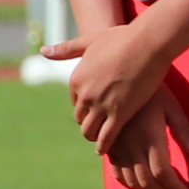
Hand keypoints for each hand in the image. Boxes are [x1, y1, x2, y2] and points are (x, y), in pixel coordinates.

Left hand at [54, 21, 172, 152]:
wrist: (147, 43)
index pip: (75, 101)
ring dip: (93, 137)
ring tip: (99, 141)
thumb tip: (42, 50)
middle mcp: (85, 94)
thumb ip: (66, 49)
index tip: (92, 110)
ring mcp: (101, 105)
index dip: (84, 106)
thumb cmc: (122, 38)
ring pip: (90, 131)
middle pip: (80, 118)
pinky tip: (105, 149)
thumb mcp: (90, 41)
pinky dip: (104, 146)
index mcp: (76, 79)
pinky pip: (106, 137)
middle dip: (87, 123)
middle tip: (96, 129)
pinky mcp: (119, 114)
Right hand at [103, 91, 188, 188]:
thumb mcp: (172, 107)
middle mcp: (132, 145)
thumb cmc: (154, 91)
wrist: (120, 78)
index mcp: (150, 136)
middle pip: (147, 182)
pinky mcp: (110, 148)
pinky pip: (118, 175)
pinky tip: (144, 183)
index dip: (174, 188)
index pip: (162, 173)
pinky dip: (131, 184)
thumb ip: (185, 132)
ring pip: (131, 182)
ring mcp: (118, 148)